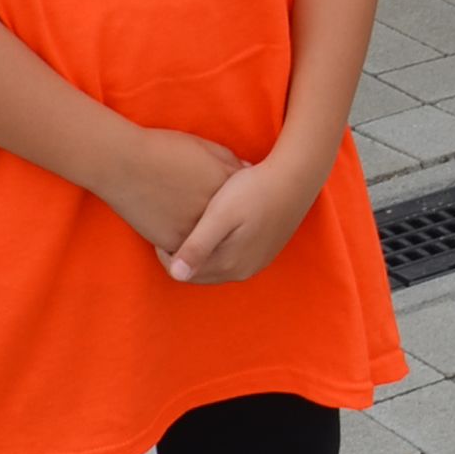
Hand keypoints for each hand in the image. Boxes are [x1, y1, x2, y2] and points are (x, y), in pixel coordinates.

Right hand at [102, 126, 240, 252]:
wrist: (125, 164)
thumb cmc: (164, 149)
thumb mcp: (204, 146)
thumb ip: (229, 161)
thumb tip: (245, 170)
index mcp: (226, 186)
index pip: (245, 197)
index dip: (240, 196)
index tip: (237, 194)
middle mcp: (216, 213)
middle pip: (231, 223)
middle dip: (229, 219)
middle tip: (217, 212)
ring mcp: (195, 231)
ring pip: (211, 241)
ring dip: (211, 236)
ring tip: (199, 224)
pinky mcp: (174, 244)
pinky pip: (189, 250)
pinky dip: (189, 244)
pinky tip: (184, 233)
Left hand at [166, 152, 313, 285]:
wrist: (294, 178)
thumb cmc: (253, 190)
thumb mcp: (221, 215)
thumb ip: (198, 245)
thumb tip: (176, 275)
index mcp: (228, 265)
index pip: (182, 272)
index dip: (165, 251)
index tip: (160, 224)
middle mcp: (242, 270)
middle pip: (198, 271)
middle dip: (181, 252)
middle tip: (169, 223)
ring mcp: (255, 262)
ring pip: (214, 264)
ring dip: (198, 250)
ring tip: (188, 223)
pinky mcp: (263, 251)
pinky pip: (230, 256)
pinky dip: (216, 246)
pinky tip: (212, 223)